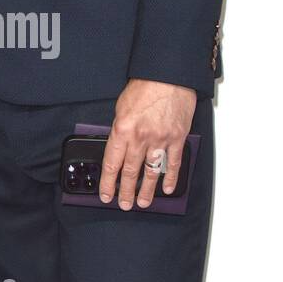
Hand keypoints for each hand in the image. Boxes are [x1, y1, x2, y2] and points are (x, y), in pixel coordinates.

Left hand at [98, 78, 196, 209]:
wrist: (168, 77)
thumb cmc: (144, 88)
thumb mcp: (120, 107)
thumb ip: (119, 130)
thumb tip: (117, 147)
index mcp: (122, 129)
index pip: (112, 163)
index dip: (108, 182)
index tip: (105, 193)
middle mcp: (141, 138)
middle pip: (131, 172)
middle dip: (126, 191)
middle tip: (123, 204)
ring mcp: (160, 140)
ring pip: (151, 172)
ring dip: (146, 190)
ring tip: (142, 202)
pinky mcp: (177, 139)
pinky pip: (173, 163)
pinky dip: (170, 178)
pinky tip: (166, 188)